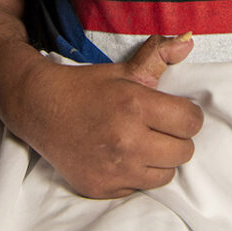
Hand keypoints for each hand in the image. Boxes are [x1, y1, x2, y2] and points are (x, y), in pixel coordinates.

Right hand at [26, 34, 202, 198]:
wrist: (40, 108)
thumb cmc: (86, 87)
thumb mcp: (124, 70)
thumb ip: (159, 56)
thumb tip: (188, 42)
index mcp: (136, 105)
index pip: (191, 122)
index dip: (187, 115)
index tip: (176, 112)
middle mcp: (127, 140)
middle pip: (184, 152)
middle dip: (176, 138)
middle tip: (158, 127)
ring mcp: (114, 169)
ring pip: (166, 175)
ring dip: (160, 160)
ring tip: (142, 143)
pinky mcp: (102, 188)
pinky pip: (140, 188)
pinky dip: (136, 175)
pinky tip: (122, 157)